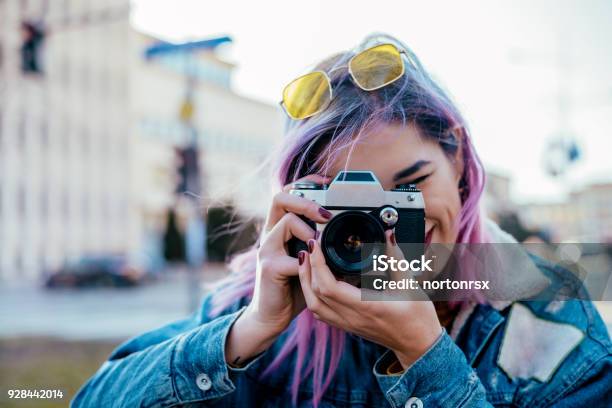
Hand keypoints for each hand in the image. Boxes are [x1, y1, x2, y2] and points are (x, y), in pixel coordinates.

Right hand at [225, 175, 331, 365]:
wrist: (272, 315)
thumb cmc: (294, 288)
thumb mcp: (312, 262)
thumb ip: (326, 248)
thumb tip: (359, 239)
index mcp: (282, 229)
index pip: (289, 193)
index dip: (307, 184)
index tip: (328, 182)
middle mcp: (271, 234)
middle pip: (280, 198)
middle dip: (306, 200)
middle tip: (327, 213)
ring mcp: (267, 249)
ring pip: (286, 220)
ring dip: (307, 227)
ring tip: (319, 241)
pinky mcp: (269, 268)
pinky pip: (290, 257)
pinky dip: (307, 260)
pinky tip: (315, 265)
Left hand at [297, 230, 441, 368]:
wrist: (418, 346)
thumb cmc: (418, 318)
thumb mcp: (410, 285)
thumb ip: (396, 258)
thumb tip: (389, 234)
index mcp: (366, 307)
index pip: (329, 287)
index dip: (318, 264)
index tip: (317, 244)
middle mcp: (352, 318)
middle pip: (315, 295)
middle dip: (308, 268)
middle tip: (310, 246)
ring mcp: (348, 324)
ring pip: (314, 305)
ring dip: (306, 282)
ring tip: (307, 261)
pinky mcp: (347, 326)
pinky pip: (321, 312)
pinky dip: (313, 294)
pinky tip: (316, 280)